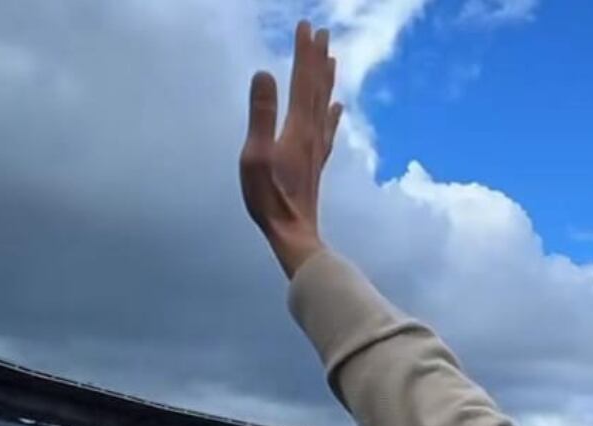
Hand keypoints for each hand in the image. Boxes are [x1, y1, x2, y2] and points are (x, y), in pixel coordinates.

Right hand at [240, 20, 342, 278]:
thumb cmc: (269, 198)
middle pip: (317, 88)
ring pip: (324, 104)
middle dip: (317, 58)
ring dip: (326, 79)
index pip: (302, 81)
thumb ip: (261, 114)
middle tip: (322, 31)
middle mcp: (312, 134)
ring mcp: (316, 148)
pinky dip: (332, 112)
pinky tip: (337, 107)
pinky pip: (327, 128)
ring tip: (332, 58)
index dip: (304, 53)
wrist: (293, 232)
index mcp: (297, 128)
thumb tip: (265, 73)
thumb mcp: (255, 155)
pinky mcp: (315, 162)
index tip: (306, 27)